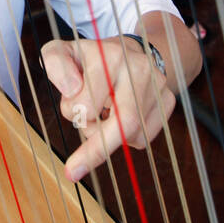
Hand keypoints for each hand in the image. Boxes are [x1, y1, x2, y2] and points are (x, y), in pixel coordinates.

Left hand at [41, 36, 176, 182]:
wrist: (128, 52)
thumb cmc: (90, 60)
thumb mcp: (63, 52)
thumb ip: (55, 63)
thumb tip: (71, 89)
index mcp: (109, 55)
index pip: (88, 103)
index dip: (72, 111)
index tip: (68, 109)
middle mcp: (139, 67)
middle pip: (125, 122)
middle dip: (96, 150)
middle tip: (72, 171)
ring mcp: (158, 84)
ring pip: (132, 133)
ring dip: (107, 137)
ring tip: (101, 115)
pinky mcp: (168, 101)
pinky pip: (144, 136)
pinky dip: (126, 137)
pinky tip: (118, 117)